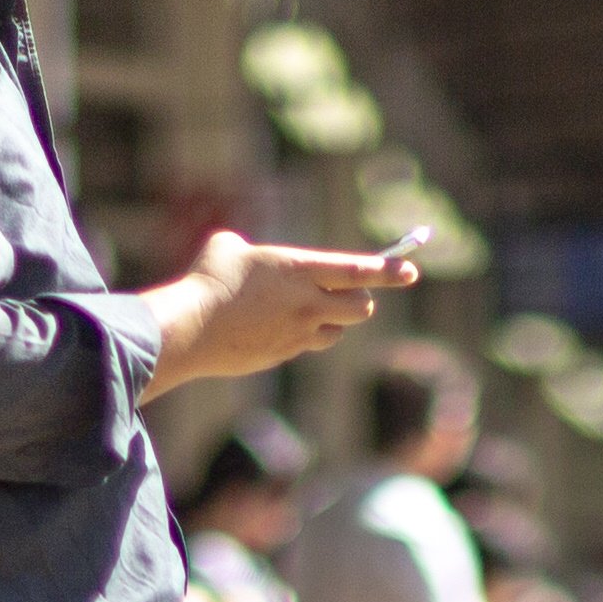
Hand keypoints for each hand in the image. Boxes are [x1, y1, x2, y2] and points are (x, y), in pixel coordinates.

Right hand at [146, 232, 405, 395]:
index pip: (359, 271)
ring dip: (333, 320)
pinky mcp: (285, 354)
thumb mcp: (229, 246)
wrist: (191, 328)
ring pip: (338, 331)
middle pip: (362, 308)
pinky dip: (305, 336)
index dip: (389, 271)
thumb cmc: (207, 280)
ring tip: (307, 308)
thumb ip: (252, 249)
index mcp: (300, 270)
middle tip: (347, 290)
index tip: (411, 271)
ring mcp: (298, 334)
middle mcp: (308, 304)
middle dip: (361, 299)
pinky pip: (309, 345)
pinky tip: (279, 327)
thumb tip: (249, 256)